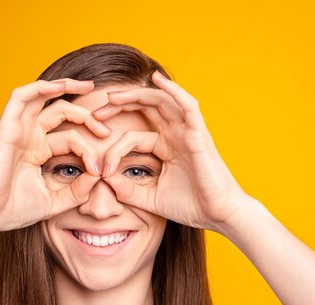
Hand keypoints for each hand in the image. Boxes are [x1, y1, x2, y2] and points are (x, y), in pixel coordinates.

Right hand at [0, 78, 111, 232]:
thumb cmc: (12, 210)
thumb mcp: (54, 202)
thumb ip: (77, 191)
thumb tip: (99, 176)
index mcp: (38, 151)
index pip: (70, 137)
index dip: (89, 150)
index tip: (101, 170)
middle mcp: (29, 136)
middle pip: (62, 112)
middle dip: (87, 117)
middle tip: (106, 131)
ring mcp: (18, 129)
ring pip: (43, 96)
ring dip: (67, 87)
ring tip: (90, 87)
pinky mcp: (7, 126)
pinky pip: (22, 96)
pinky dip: (41, 87)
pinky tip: (61, 86)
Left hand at [92, 71, 251, 233]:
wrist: (219, 215)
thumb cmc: (191, 207)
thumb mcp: (150, 199)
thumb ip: (127, 190)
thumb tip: (103, 179)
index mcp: (165, 148)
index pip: (133, 136)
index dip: (112, 148)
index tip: (99, 170)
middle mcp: (176, 135)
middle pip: (145, 108)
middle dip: (120, 105)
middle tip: (95, 112)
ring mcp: (188, 132)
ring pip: (161, 102)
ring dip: (136, 95)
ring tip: (113, 96)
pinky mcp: (199, 135)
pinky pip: (187, 105)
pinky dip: (173, 90)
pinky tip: (157, 79)